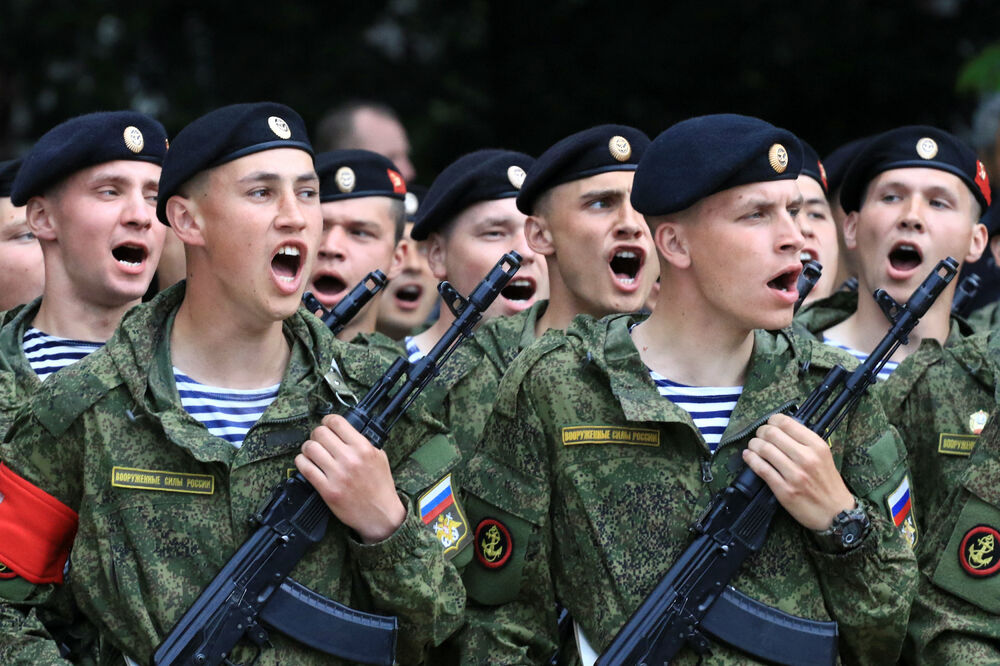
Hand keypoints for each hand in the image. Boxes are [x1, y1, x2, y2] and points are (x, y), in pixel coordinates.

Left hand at [295, 414, 406, 543]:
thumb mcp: (379, 457)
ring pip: (310, 448)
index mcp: (364, 448)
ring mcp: (337, 475)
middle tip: (318, 440)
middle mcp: (350, 459)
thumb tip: (344, 432)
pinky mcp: (328, 490)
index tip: (326, 425)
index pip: (337, 422)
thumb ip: (363, 443)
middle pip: (320, 433)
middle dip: (316, 434)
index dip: (327, 421)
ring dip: (308, 448)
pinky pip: (305, 468)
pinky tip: (306, 463)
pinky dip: (302, 462)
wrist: (381, 514)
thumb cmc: (381, 486)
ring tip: (312, 452)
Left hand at [742, 413, 854, 530]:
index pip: (786, 423)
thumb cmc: (829, 484)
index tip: (769, 424)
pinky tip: (748, 456)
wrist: (837, 514)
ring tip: (753, 446)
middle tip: (759, 436)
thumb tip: (781, 428)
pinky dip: (751, 459)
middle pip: (772, 434)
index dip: (772, 421)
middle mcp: (806, 458)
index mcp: (817, 446)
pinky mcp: (784, 490)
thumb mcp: (824, 456)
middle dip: (760, 432)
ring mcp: (794, 474)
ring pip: (764, 449)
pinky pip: (761, 469)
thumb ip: (805, 442)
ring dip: (753, 445)